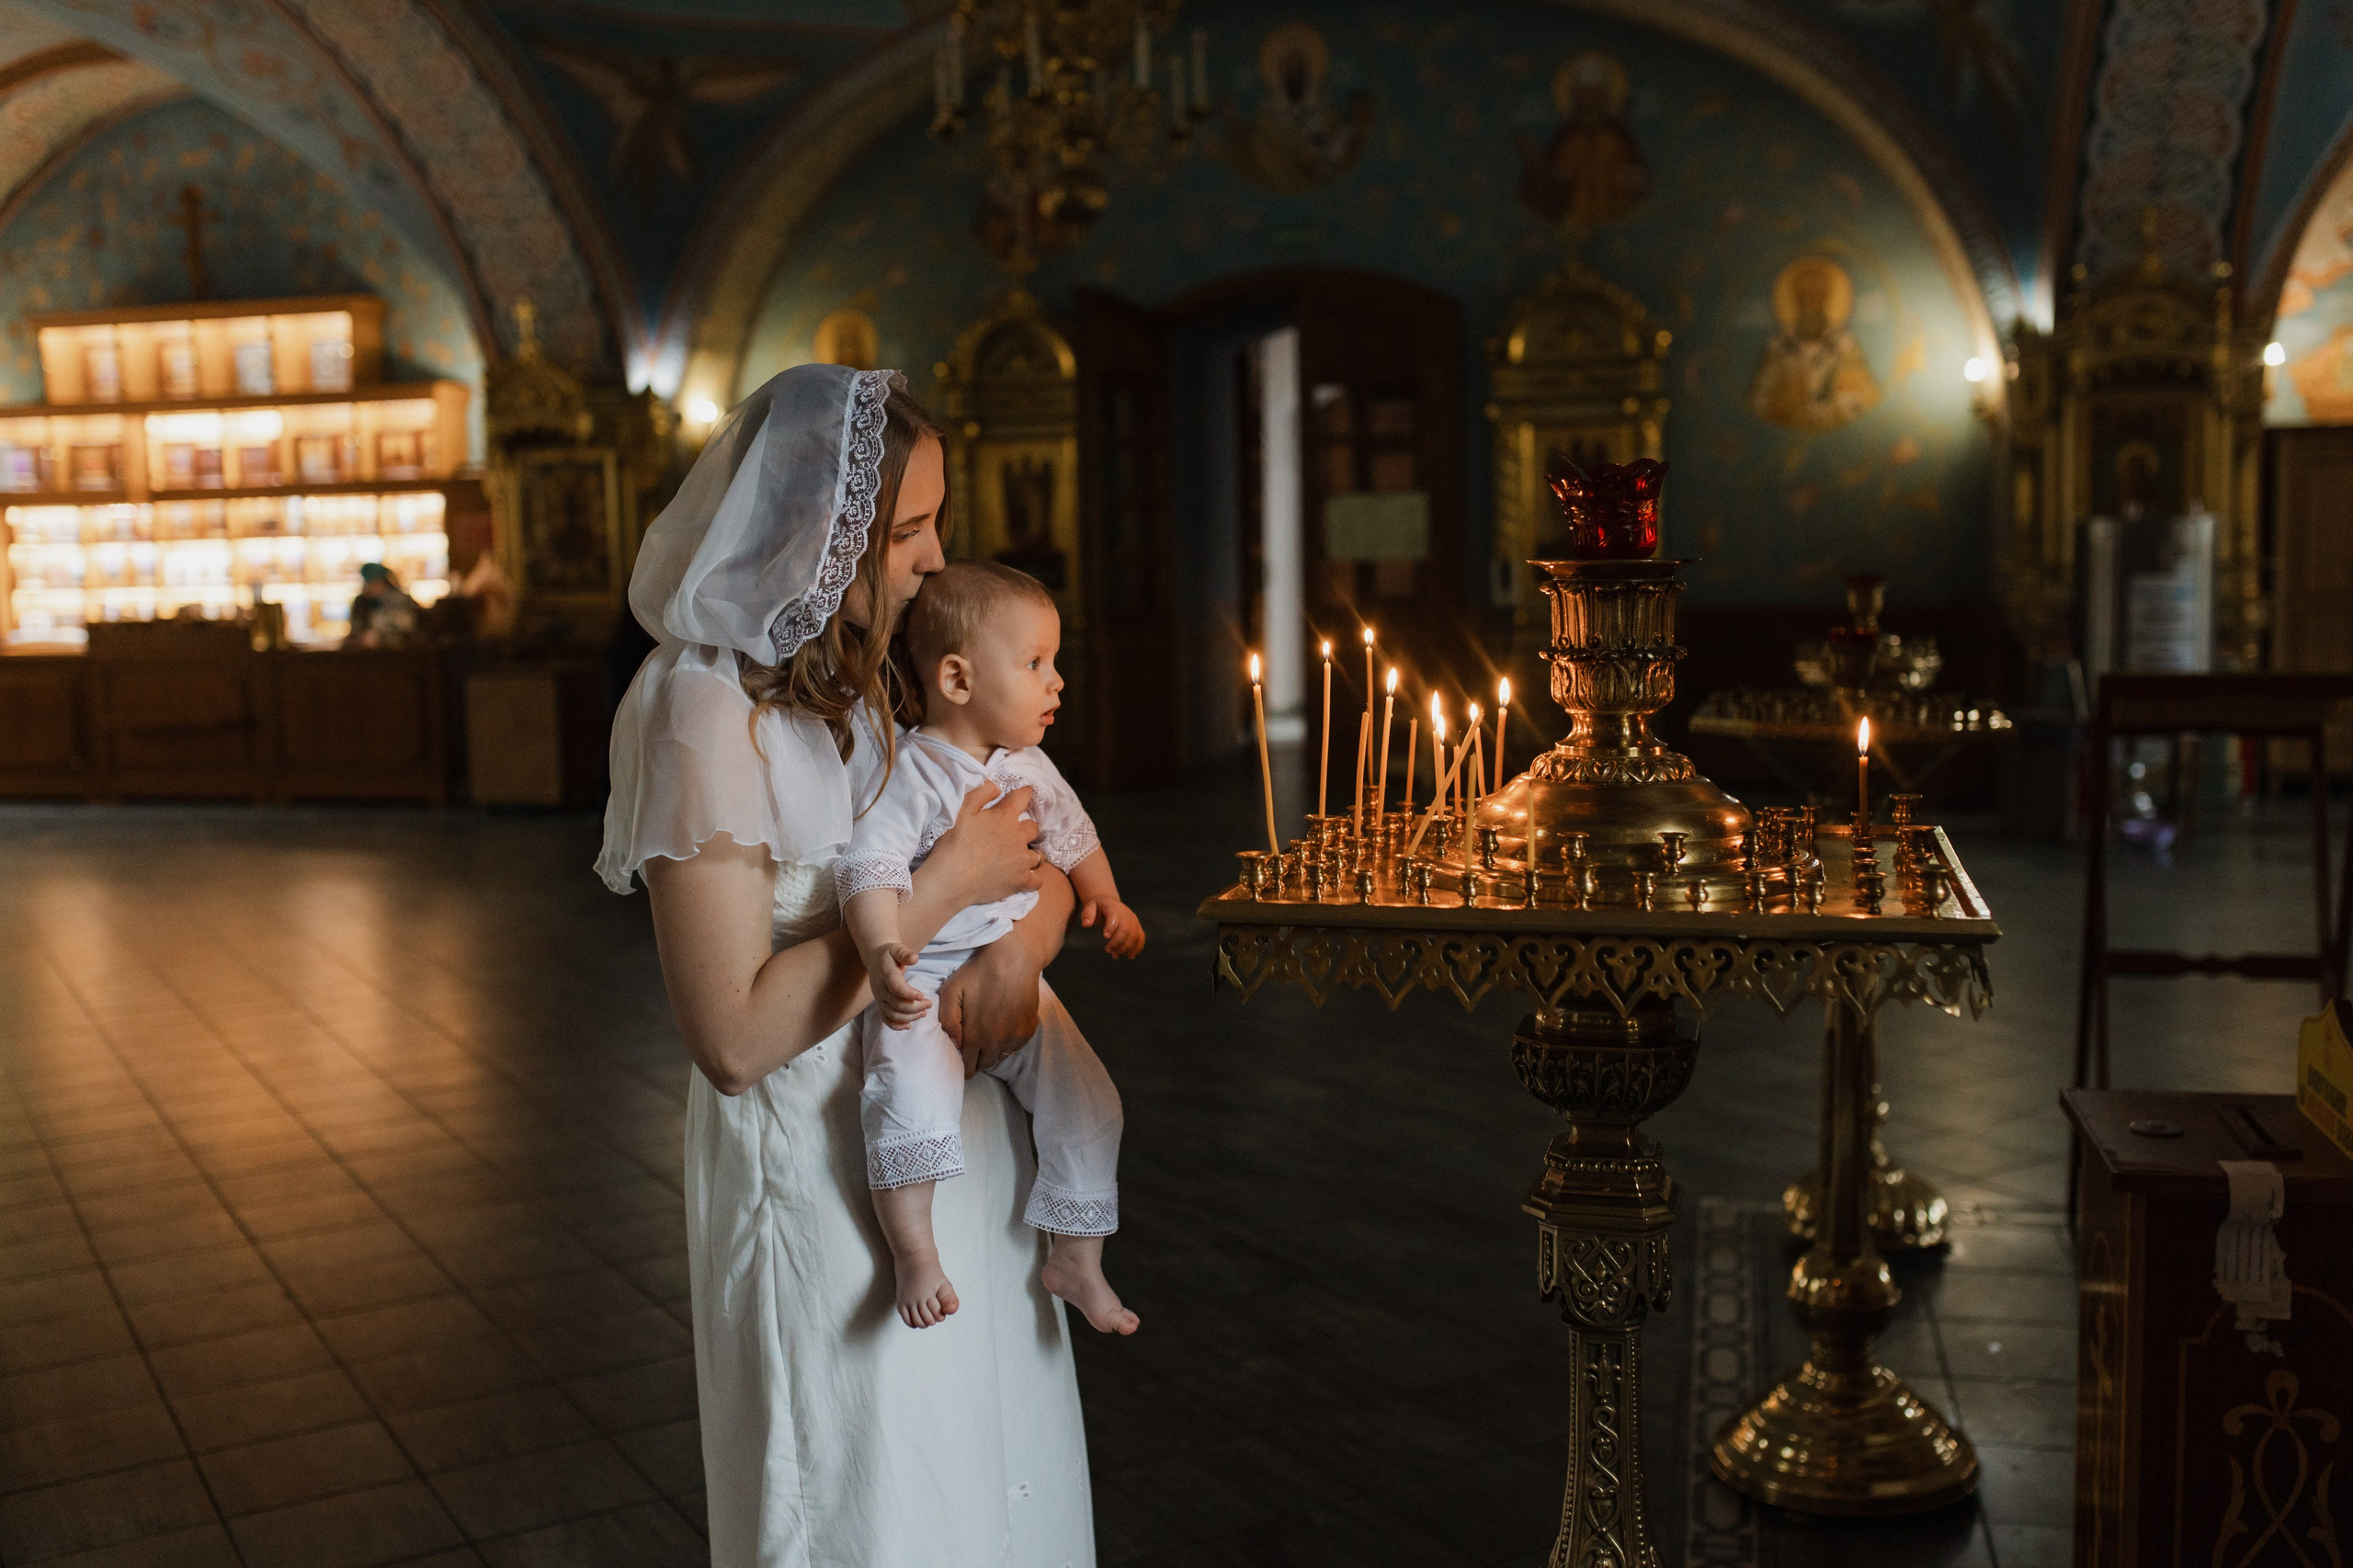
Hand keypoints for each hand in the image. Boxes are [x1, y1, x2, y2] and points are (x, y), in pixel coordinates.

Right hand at [865, 944, 929, 1029]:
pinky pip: (886, 1019)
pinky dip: (896, 1025)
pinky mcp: (880, 1004)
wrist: (875, 959)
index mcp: (886, 974)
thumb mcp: (896, 949)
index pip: (895, 987)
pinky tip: (908, 1026)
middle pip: (897, 1004)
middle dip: (915, 1007)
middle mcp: (881, 988)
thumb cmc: (889, 954)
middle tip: (929, 1003)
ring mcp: (879, 998)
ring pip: (893, 1014)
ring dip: (910, 1017)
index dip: (908, 993)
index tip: (922, 995)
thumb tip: (914, 958)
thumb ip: (905, 954)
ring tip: (924, 1012)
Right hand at [933, 782, 1041, 905]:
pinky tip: (1022, 879)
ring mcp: (1022, 861)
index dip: (1024, 794)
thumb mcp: (962, 810)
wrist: (951, 879)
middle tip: (1012, 834)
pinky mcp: (1021, 882)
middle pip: (1033, 827)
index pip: (1024, 796)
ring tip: (1017, 859)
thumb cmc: (953, 843)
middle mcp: (1019, 836)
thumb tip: (997, 786)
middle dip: (1025, 828)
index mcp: (1005, 816)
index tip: (1022, 796)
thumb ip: (981, 793)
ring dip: (1029, 854)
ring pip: (1038, 855)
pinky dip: (1032, 879)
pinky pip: (1037, 880)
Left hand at [936, 936, 1042, 1077]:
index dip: (963, 1066)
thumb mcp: (951, 991)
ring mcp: (1015, 1036)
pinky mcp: (1029, 1029)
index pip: (968, 1066)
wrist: (1014, 958)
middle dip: (977, 1059)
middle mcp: (997, 1042)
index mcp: (975, 1036)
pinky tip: (1004, 1024)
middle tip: (974, 1048)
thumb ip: (948, 1021)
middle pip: (985, 1064)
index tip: (962, 1059)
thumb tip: (953, 1043)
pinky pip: (1016, 1045)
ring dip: (993, 1050)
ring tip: (988, 1035)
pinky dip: (1009, 1040)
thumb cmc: (978, 972)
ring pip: (1001, 1056)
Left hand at [1080, 897, 1145, 957]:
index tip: (1105, 936)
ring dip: (1125, 948)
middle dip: (1117, 942)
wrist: (1110, 904)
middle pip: (1125, 930)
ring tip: (1115, 956)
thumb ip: (1087, 914)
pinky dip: (1137, 948)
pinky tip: (1130, 956)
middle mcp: (1126, 914)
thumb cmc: (1098, 907)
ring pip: (1134, 936)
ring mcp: (1133, 921)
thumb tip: (1086, 924)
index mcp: (1113, 908)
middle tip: (1107, 950)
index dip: (1111, 927)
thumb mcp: (1090, 906)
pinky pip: (1140, 938)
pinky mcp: (1137, 927)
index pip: (1114, 917)